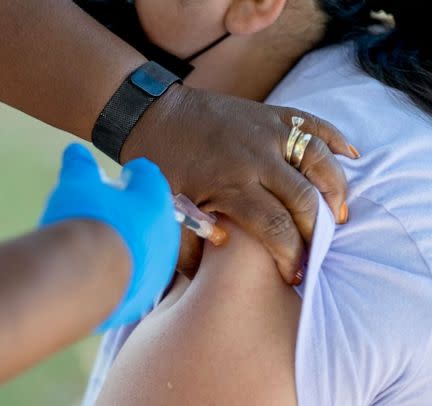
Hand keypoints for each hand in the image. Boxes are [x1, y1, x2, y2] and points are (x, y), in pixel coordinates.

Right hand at [40, 144, 179, 330]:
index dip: (136, 175)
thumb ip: (79, 166)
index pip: (149, 177)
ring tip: (105, 246)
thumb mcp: (77, 184)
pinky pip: (137, 277)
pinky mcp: (146, 293)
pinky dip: (124, 273)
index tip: (126, 176)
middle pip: (152, 215)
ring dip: (132, 245)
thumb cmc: (88, 220)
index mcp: (154, 199)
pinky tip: (102, 273)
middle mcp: (165, 231)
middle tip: (112, 212)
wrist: (87, 275)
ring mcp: (159, 266)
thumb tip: (76, 153)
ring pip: (148, 249)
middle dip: (135, 212)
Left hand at [122, 85, 356, 283]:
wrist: (152, 116)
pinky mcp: (270, 113)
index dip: (291, 255)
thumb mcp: (164, 210)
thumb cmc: (159, 165)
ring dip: (335, 188)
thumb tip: (211, 273)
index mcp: (230, 185)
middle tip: (318, 250)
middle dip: (317, 231)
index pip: (277, 227)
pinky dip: (335, 139)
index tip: (295, 274)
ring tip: (339, 213)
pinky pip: (312, 124)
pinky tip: (349, 156)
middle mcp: (255, 158)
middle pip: (305, 199)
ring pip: (319, 160)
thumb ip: (187, 246)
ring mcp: (267, 131)